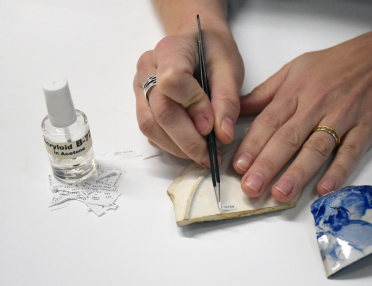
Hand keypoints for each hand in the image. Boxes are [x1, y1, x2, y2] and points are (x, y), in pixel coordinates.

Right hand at [134, 27, 243, 166]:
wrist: (197, 42)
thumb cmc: (213, 52)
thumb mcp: (230, 68)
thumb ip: (227, 100)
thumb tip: (222, 135)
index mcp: (171, 50)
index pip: (173, 82)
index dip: (193, 107)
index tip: (212, 126)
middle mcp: (148, 68)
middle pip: (160, 110)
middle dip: (187, 140)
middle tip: (211, 156)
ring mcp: (140, 87)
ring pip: (150, 125)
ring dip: (177, 147)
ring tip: (203, 155)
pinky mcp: (142, 104)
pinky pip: (150, 131)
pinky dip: (170, 145)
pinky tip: (191, 147)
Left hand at [232, 23, 371, 200]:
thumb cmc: (333, 65)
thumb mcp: (293, 70)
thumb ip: (264, 93)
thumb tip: (235, 110)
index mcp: (295, 92)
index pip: (268, 121)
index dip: (252, 144)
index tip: (238, 166)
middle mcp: (316, 105)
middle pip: (288, 138)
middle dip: (267, 164)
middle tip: (251, 187)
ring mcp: (342, 117)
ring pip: (316, 148)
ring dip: (298, 173)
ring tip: (281, 194)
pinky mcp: (365, 128)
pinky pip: (350, 152)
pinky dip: (338, 171)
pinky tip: (324, 189)